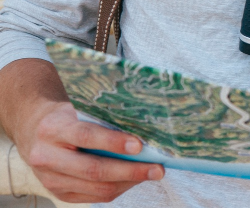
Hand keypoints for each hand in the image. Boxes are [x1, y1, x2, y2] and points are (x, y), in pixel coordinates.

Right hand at [17, 100, 163, 203]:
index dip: (113, 142)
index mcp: (53, 129)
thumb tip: (144, 128)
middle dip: (130, 170)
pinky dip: (119, 188)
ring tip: (152, 173)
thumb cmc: (67, 117)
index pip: (86, 136)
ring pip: (96, 188)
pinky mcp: (58, 193)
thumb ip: (103, 119)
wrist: (34, 132)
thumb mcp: (79, 110)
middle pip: (93, 169)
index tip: (139, 145)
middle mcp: (47, 157)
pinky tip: (134, 179)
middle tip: (158, 168)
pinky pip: (94, 196)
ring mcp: (51, 179)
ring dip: (129, 182)